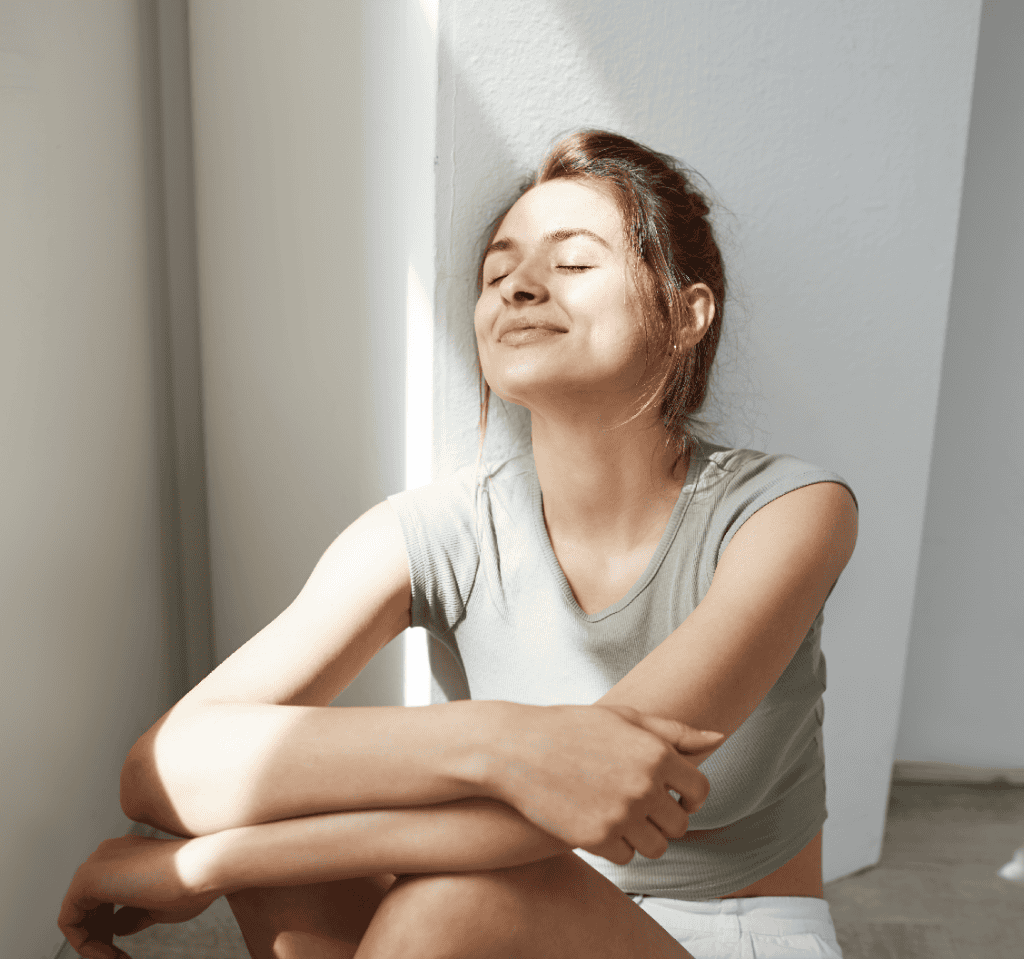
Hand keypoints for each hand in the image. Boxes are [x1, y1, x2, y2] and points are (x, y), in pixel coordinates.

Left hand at [57, 835, 219, 958]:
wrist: (205, 868)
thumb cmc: (192, 885)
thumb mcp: (158, 905)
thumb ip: (132, 914)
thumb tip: (115, 928)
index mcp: (125, 855)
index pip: (102, 899)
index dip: (109, 931)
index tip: (124, 953)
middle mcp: (106, 854)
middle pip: (87, 907)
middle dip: (100, 938)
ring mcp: (95, 863)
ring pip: (76, 915)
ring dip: (92, 944)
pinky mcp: (87, 878)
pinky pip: (69, 921)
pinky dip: (84, 944)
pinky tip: (109, 955)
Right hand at [486, 702, 722, 865]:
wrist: (516, 748)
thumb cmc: (572, 727)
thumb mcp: (625, 718)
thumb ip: (675, 731)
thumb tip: (719, 738)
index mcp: (656, 753)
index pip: (700, 791)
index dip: (690, 797)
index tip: (674, 796)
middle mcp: (645, 786)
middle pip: (679, 824)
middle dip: (664, 818)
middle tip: (639, 805)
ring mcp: (621, 814)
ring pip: (657, 847)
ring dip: (644, 836)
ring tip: (621, 816)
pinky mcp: (597, 838)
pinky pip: (627, 857)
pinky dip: (618, 846)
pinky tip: (599, 823)